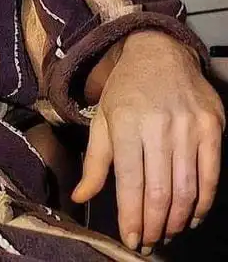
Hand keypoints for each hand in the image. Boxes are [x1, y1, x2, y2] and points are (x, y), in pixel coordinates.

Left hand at [72, 31, 224, 253]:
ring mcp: (189, 126)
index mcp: (126, 123)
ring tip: (166, 233)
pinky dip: (202, 203)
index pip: (131, 183)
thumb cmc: (126, 88)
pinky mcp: (213, 126)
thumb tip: (81, 196)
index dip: (132, 217)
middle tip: (149, 242)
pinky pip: (211, 176)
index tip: (131, 239)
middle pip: (160, 192)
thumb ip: (95, 162)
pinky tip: (190, 215)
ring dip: (177, 220)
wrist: (159, 52)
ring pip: (187, 189)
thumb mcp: (103, 118)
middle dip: (154, 226)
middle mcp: (159, 125)